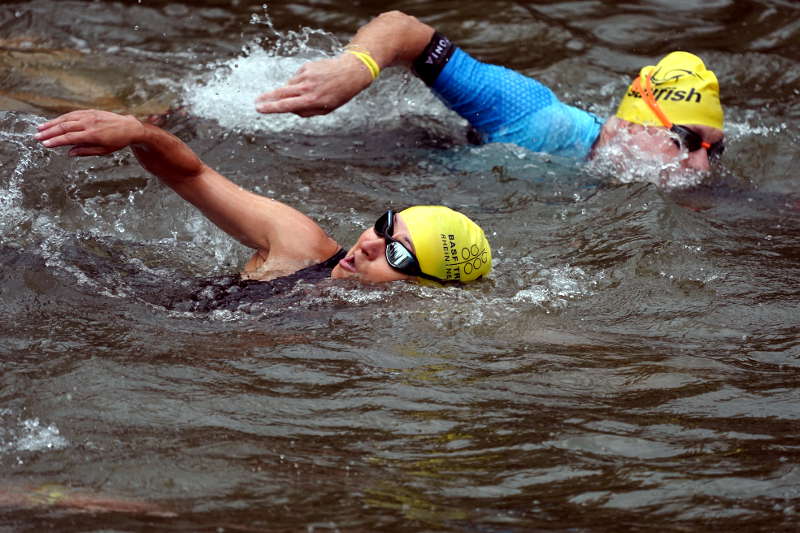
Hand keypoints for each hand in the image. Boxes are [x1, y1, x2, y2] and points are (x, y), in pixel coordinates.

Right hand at [35, 110, 144, 155]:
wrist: (130, 127)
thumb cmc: (118, 141)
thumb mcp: (104, 150)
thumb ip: (86, 151)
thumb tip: (69, 153)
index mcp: (93, 135)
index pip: (69, 138)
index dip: (56, 141)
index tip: (45, 144)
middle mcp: (90, 123)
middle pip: (65, 127)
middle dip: (49, 132)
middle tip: (37, 137)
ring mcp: (89, 116)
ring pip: (66, 119)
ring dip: (52, 123)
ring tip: (40, 128)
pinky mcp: (90, 111)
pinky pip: (73, 114)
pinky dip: (61, 118)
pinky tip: (54, 122)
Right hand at [255, 53, 372, 116]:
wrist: (350, 72)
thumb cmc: (339, 94)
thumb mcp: (325, 109)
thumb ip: (306, 112)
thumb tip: (290, 109)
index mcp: (311, 101)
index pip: (285, 105)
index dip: (270, 108)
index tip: (259, 108)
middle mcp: (306, 88)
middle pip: (280, 93)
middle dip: (266, 98)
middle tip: (256, 102)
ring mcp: (305, 75)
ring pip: (288, 86)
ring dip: (288, 91)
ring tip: (303, 94)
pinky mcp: (306, 67)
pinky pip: (296, 78)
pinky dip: (299, 83)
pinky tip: (312, 83)